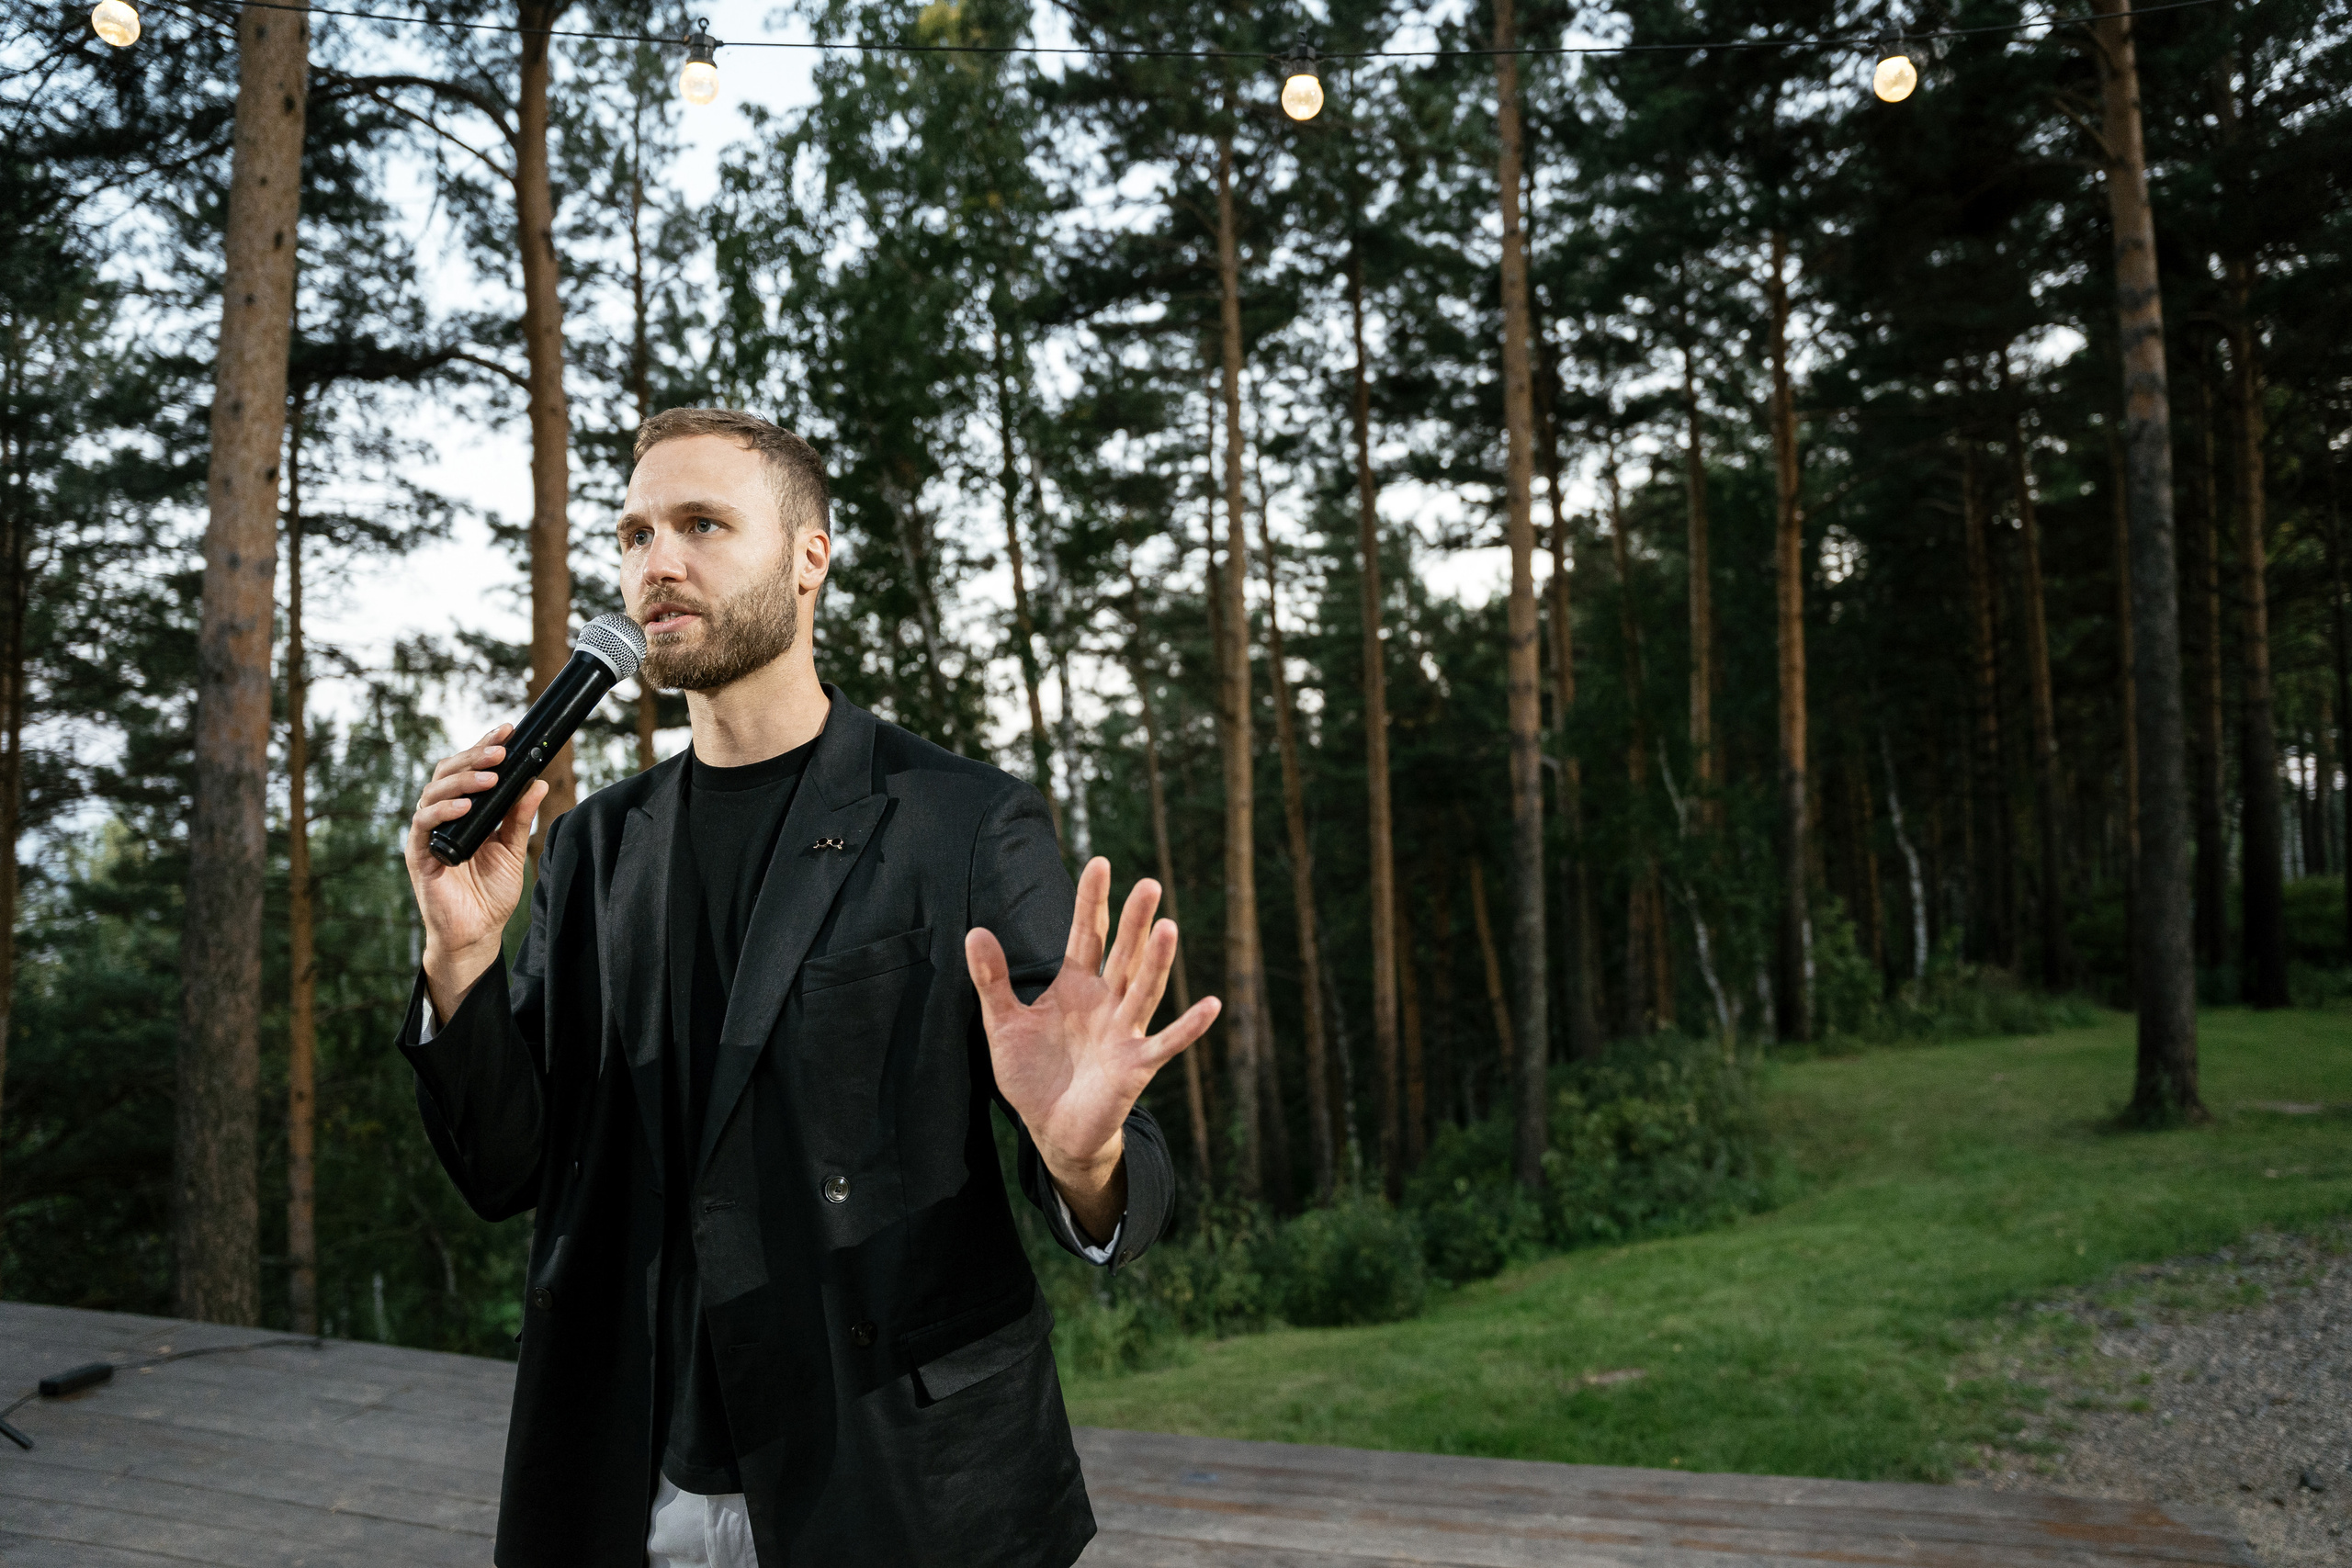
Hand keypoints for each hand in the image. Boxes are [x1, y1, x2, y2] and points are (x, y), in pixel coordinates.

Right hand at [403, 723, 546, 1022]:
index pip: (469, 769)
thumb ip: (520, 816)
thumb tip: (538, 781)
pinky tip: (465, 806)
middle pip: (448, 772)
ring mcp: (427, 832)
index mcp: (465, 810)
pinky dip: (443, 810)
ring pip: (434, 791)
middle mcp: (442, 815)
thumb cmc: (491, 892)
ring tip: (490, 776)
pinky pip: (424, 823)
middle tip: (500, 749)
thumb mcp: (512, 848)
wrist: (476, 932)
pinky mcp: (418, 852)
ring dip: (463, 780)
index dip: (484, 747)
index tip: (508, 730)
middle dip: (474, 756)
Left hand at [967, 858, 1219, 1241]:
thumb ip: (992, 980)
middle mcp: (1106, 1001)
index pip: (1088, 934)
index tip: (1100, 862)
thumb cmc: (1033, 1074)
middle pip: (1123, 954)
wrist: (1051, 1129)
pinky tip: (1211, 1005)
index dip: (1092, 901)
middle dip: (1135, 921)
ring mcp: (1124, 1032)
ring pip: (1144, 989)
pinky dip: (1188, 1027)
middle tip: (1149, 885)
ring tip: (1167, 928)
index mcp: (1076, 985)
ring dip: (1157, 961)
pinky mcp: (1135, 1066)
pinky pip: (1166, 1044)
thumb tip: (974, 931)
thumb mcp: (1002, 1023)